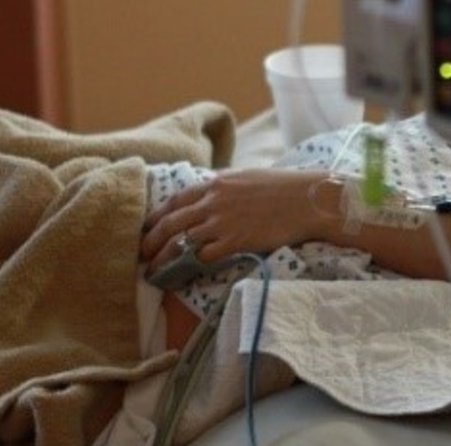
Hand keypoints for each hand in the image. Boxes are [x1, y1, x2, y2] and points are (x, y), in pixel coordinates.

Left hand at [140, 168, 331, 273]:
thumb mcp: (247, 178)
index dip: (157, 216)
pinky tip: (186, 273)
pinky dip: (192, 264)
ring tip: (155, 271)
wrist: (307, 199)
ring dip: (164, 258)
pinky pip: (204, 256)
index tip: (148, 228)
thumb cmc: (284, 187)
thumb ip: (224, 188)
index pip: (175, 200)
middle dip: (151, 240)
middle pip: (171, 222)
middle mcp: (213, 201)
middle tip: (142, 254)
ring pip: (181, 242)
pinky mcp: (235, 241)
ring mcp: (222, 222)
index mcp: (215, 183)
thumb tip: (211, 197)